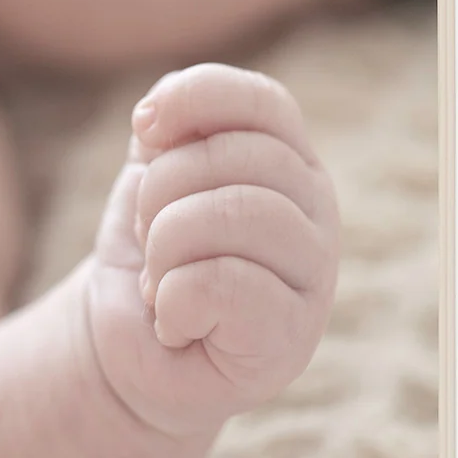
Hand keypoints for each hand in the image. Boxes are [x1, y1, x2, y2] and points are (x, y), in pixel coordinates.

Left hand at [85, 65, 339, 436]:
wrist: (138, 357)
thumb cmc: (154, 263)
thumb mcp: (154, 181)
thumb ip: (168, 134)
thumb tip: (157, 114)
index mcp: (293, 164)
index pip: (264, 102)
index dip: (194, 99)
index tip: (144, 130)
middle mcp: (319, 211)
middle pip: (236, 158)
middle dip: (161, 194)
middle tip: (152, 241)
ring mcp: (314, 275)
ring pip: (232, 214)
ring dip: (165, 251)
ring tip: (162, 281)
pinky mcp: (289, 337)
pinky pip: (222, 284)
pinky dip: (174, 302)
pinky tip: (178, 322)